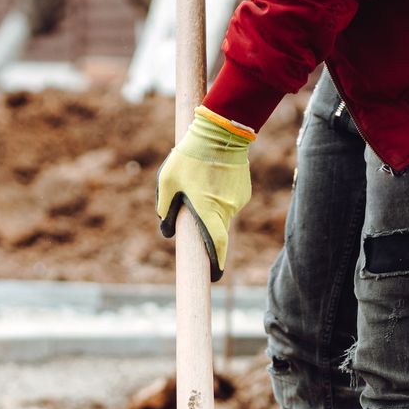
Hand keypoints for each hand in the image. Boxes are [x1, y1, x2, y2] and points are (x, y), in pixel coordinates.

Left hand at [156, 107, 254, 281]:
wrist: (221, 130)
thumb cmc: (189, 157)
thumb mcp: (167, 181)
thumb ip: (164, 209)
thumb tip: (167, 231)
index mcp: (208, 211)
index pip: (216, 246)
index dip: (216, 264)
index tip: (215, 278)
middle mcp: (226, 210)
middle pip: (215, 228)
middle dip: (205, 224)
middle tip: (191, 204)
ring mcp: (238, 200)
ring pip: (220, 212)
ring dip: (210, 205)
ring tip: (200, 179)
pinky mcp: (244, 190)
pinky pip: (228, 200)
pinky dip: (219, 194)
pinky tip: (212, 175)